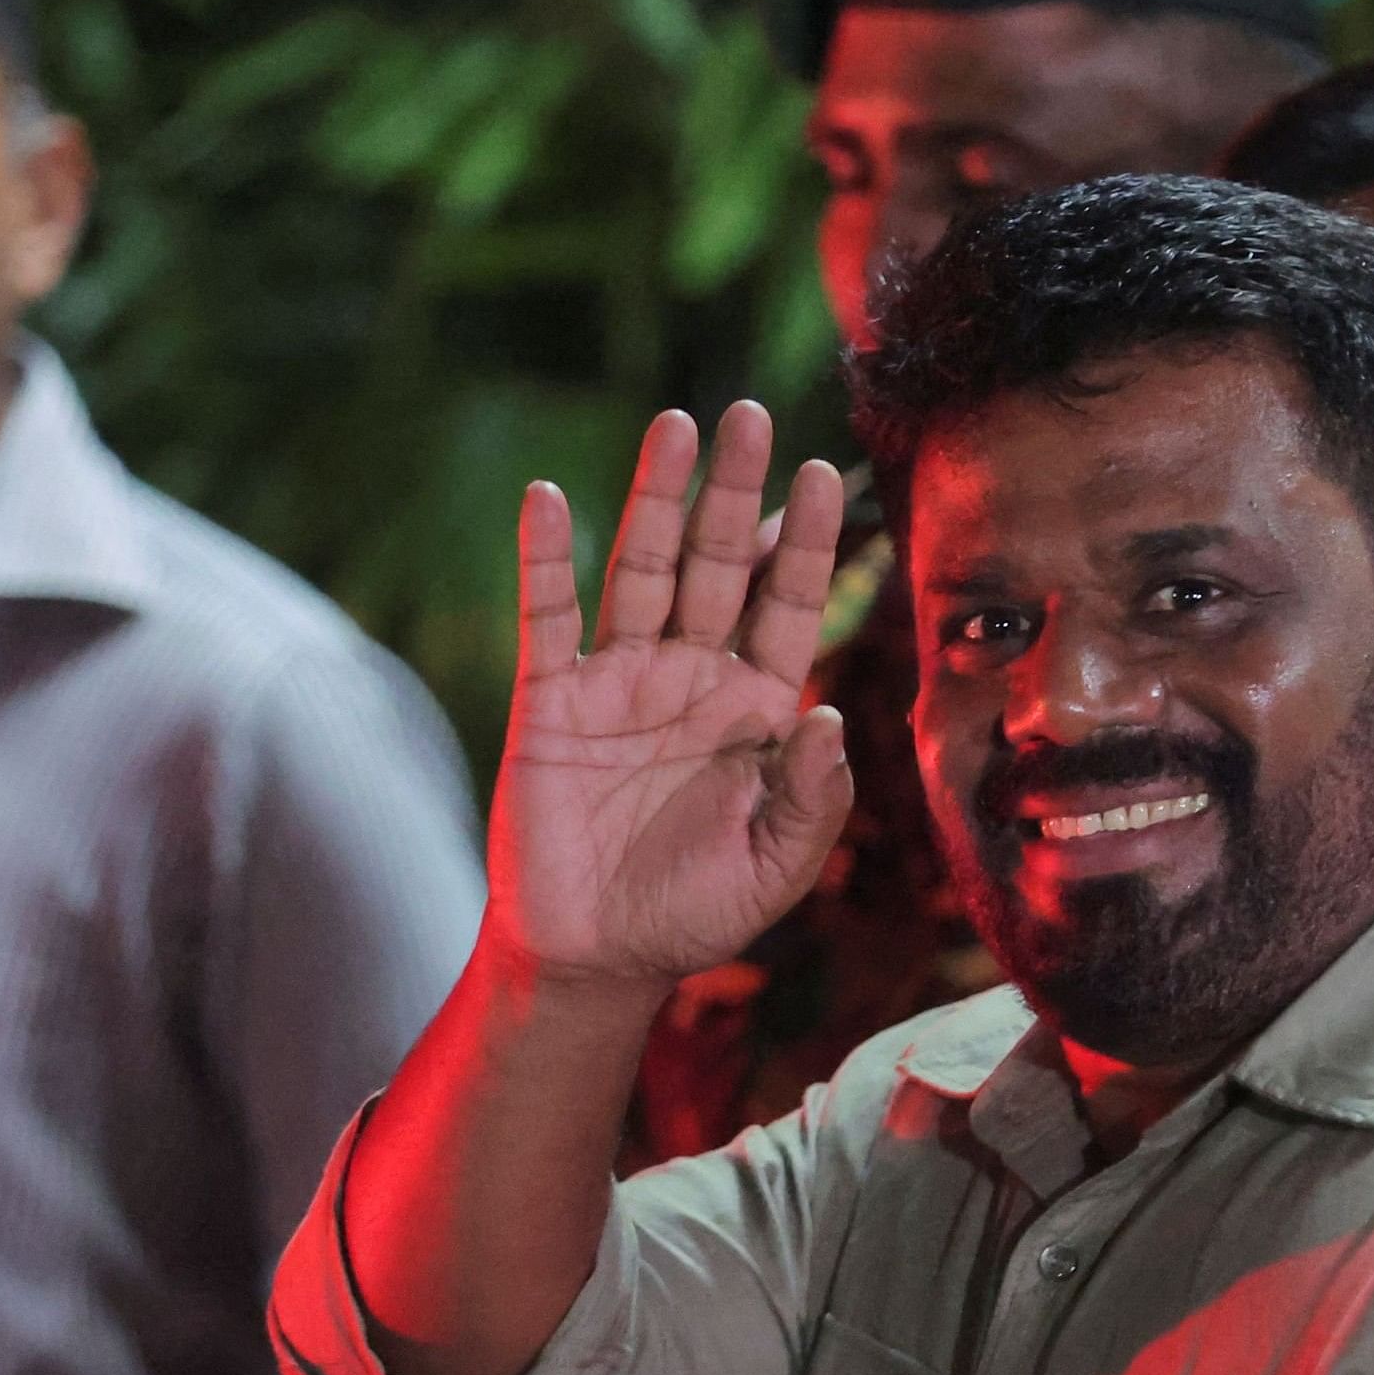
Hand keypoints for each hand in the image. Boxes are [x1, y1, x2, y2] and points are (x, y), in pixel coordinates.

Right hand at [487, 401, 852, 987]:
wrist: (596, 959)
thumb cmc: (695, 914)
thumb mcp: (776, 868)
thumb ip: (814, 800)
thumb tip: (828, 717)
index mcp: (756, 707)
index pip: (789, 606)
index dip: (806, 542)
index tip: (821, 474)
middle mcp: (692, 676)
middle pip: (719, 564)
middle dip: (734, 492)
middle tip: (751, 415)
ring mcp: (620, 680)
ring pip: (642, 569)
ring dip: (657, 499)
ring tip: (676, 424)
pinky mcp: (551, 699)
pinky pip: (549, 616)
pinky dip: (546, 558)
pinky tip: (550, 498)